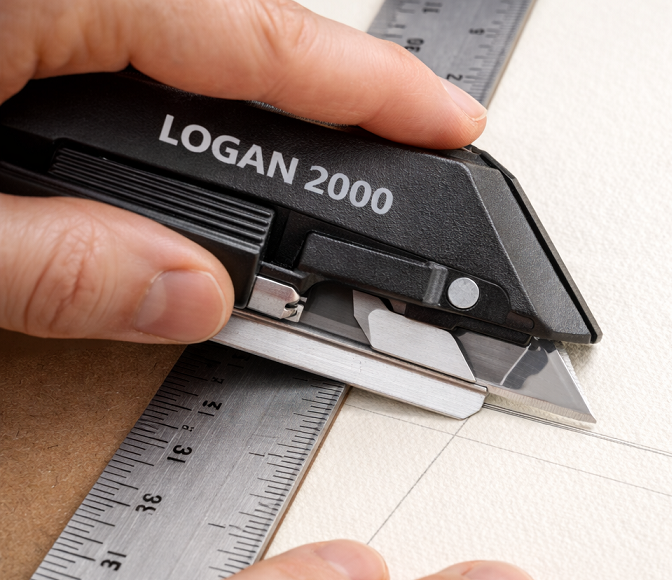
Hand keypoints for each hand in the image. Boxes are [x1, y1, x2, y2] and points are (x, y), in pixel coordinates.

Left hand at [0, 0, 487, 342]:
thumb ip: (57, 268)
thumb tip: (190, 297)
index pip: (263, 37)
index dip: (378, 89)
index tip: (450, 126)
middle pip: (233, 28)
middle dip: (324, 100)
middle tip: (398, 155)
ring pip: (182, 25)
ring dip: (246, 93)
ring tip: (304, 153)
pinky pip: (125, 22)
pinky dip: (176, 76)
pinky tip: (183, 121)